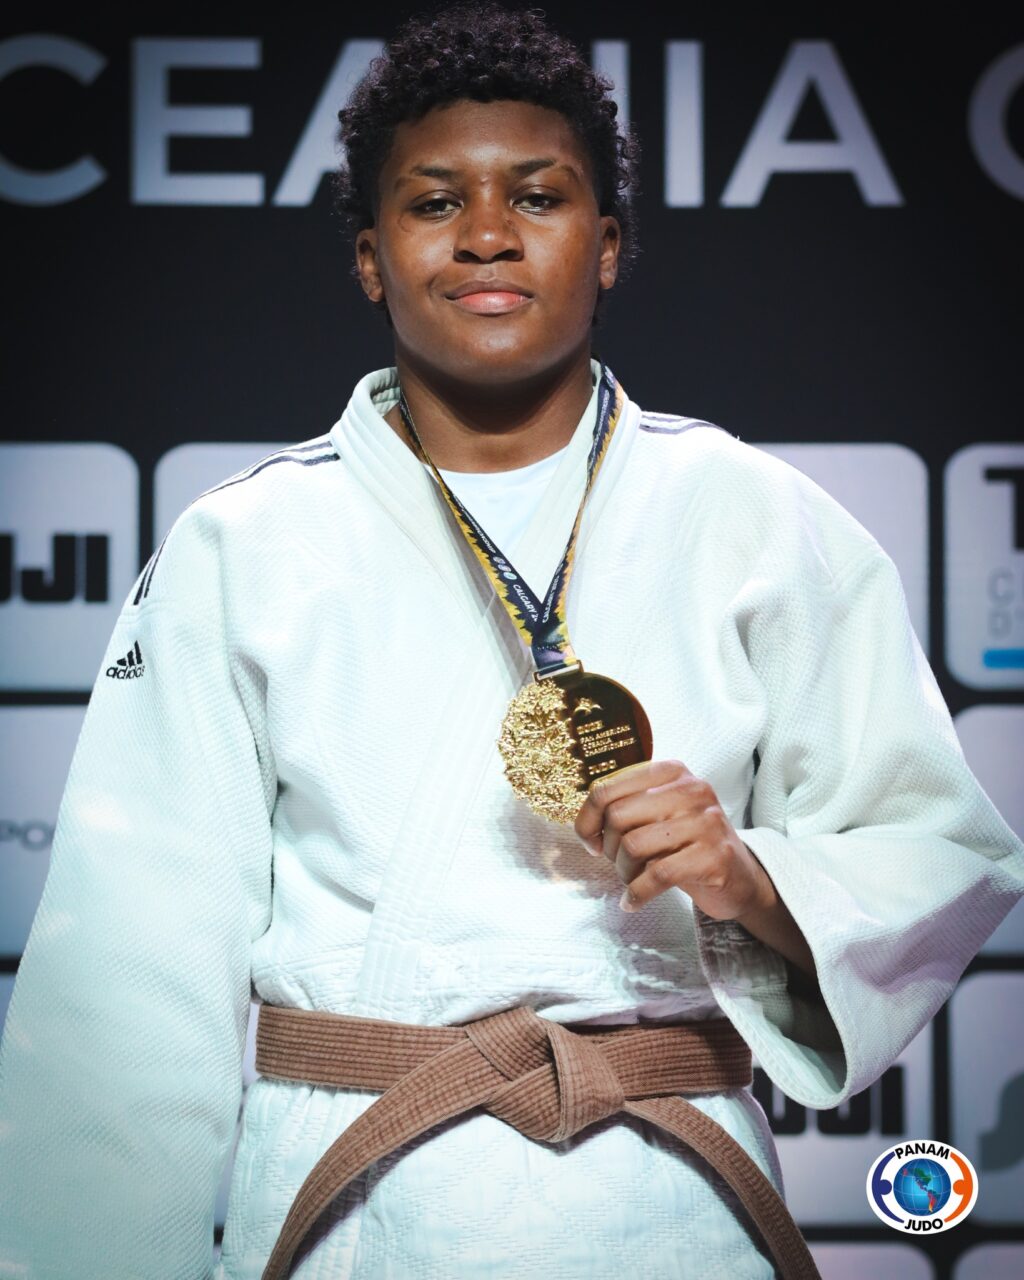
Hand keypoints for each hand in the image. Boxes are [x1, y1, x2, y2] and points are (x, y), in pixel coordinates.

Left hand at [574, 758, 771, 919]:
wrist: (739, 878)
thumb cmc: (687, 845)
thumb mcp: (659, 814)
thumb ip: (626, 808)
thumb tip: (584, 827)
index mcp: (672, 772)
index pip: (607, 789)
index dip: (587, 821)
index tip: (591, 843)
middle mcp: (692, 789)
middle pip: (618, 817)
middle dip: (608, 848)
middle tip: (619, 864)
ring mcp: (706, 822)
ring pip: (634, 845)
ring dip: (624, 872)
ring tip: (632, 881)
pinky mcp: (714, 856)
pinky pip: (657, 875)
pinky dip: (637, 894)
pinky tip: (632, 903)